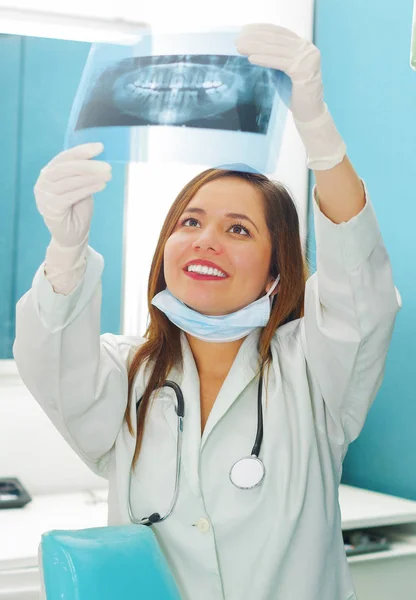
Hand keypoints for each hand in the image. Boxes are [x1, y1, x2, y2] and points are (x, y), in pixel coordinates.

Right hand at [35, 142, 110, 247]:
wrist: (72, 235)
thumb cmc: (77, 209)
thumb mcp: (81, 186)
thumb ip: (83, 172)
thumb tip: (98, 153)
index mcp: (48, 173)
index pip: (63, 158)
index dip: (81, 151)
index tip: (99, 147)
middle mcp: (43, 183)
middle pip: (64, 168)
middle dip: (86, 164)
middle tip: (107, 165)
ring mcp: (45, 196)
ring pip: (68, 181)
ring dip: (91, 177)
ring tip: (108, 174)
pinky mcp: (52, 208)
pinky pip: (71, 195)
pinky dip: (88, 188)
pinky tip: (102, 185)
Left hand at [235, 24, 345, 169]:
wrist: (309, 113)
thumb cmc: (294, 94)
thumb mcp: (284, 71)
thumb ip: (275, 57)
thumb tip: (251, 47)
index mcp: (304, 45)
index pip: (280, 32)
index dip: (261, 29)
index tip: (244, 29)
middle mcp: (308, 48)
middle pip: (276, 39)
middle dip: (255, 37)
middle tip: (237, 38)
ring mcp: (307, 58)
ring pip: (276, 49)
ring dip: (255, 47)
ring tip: (240, 47)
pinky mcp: (303, 69)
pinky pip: (279, 62)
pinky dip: (264, 59)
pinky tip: (251, 58)